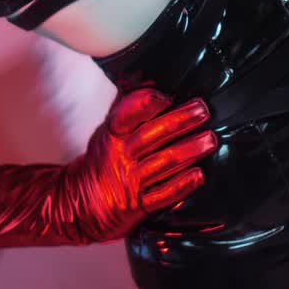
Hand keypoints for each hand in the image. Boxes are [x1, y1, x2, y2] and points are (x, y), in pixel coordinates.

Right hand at [55, 84, 216, 242]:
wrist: (78, 206)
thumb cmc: (101, 163)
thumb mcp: (107, 133)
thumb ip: (128, 109)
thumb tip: (152, 82)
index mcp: (112, 135)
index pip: (126, 114)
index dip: (146, 103)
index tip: (167, 95)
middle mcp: (121, 156)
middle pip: (152, 135)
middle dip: (180, 121)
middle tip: (202, 110)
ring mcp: (130, 182)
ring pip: (163, 163)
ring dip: (189, 150)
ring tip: (210, 139)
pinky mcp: (139, 206)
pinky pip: (163, 195)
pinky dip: (182, 185)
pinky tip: (199, 175)